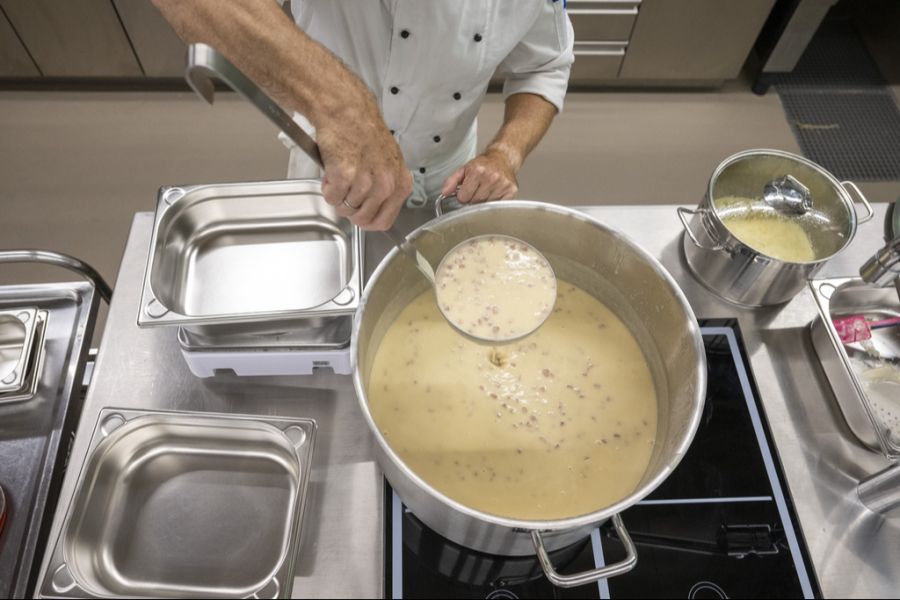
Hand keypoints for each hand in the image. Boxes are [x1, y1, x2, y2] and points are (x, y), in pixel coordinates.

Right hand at [315, 105, 411, 230]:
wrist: (346, 111)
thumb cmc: (364, 133)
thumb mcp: (388, 163)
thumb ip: (386, 189)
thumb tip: (373, 211)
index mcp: (400, 184)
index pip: (385, 221)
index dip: (368, 221)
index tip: (360, 214)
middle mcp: (386, 185)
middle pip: (363, 219)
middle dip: (350, 209)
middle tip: (346, 191)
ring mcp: (366, 181)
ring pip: (345, 209)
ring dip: (338, 195)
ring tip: (340, 173)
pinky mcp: (345, 176)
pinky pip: (332, 198)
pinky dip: (327, 188)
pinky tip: (332, 171)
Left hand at [441, 149, 518, 203]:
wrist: (502, 158)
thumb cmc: (483, 165)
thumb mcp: (464, 169)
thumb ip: (451, 181)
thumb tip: (444, 192)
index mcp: (477, 171)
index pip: (463, 197)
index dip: (463, 196)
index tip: (467, 190)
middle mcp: (491, 177)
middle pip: (475, 202)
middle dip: (473, 199)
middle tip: (477, 190)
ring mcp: (502, 185)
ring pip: (486, 206)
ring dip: (484, 202)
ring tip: (486, 191)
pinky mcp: (511, 191)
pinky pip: (497, 206)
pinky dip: (494, 203)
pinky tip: (494, 193)